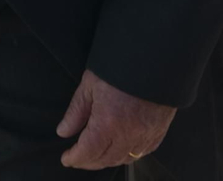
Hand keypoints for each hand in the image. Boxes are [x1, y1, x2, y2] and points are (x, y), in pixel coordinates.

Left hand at [57, 70, 174, 169]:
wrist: (154, 58)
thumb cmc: (120, 67)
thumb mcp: (90, 85)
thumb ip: (76, 111)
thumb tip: (63, 131)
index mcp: (108, 123)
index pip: (88, 152)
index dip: (75, 158)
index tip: (66, 159)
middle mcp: (128, 135)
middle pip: (106, 160)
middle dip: (89, 162)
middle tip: (78, 159)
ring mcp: (146, 135)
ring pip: (124, 159)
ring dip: (108, 160)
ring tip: (96, 156)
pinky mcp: (159, 132)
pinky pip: (142, 152)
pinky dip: (129, 155)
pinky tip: (121, 150)